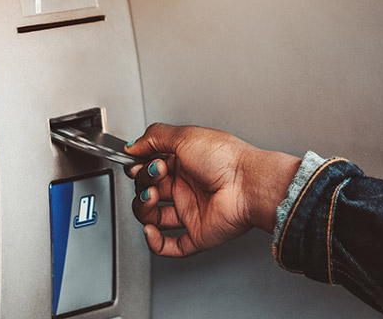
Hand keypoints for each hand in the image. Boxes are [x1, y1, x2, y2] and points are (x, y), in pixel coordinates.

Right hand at [125, 123, 300, 256]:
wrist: (248, 184)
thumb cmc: (226, 159)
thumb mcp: (185, 136)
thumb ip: (155, 137)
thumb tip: (133, 145)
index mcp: (185, 163)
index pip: (151, 168)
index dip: (140, 166)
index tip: (137, 162)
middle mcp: (187, 187)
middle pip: (149, 190)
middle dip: (144, 182)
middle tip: (156, 174)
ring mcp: (191, 211)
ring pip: (153, 217)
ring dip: (143, 207)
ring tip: (153, 196)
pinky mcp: (197, 234)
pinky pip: (169, 246)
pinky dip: (154, 241)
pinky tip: (151, 229)